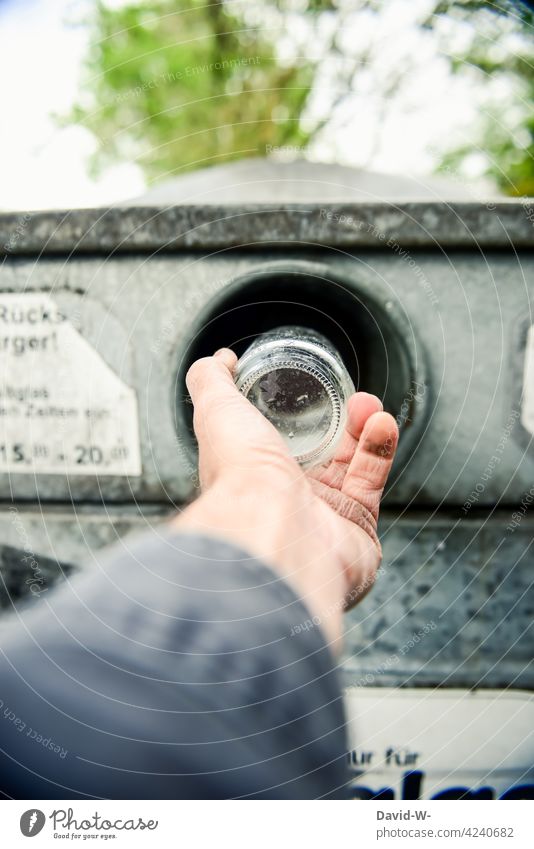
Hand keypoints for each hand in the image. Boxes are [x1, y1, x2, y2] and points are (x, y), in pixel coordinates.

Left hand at [174, 348, 398, 646]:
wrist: (276, 528)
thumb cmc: (241, 476)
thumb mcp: (216, 410)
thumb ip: (211, 381)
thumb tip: (217, 361)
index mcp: (252, 475)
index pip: (278, 441)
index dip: (297, 414)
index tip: (311, 387)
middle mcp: (286, 500)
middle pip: (321, 453)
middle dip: (339, 420)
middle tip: (349, 396)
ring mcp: (322, 516)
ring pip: (350, 466)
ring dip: (363, 430)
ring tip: (368, 406)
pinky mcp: (356, 529)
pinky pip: (371, 484)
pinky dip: (380, 451)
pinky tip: (381, 424)